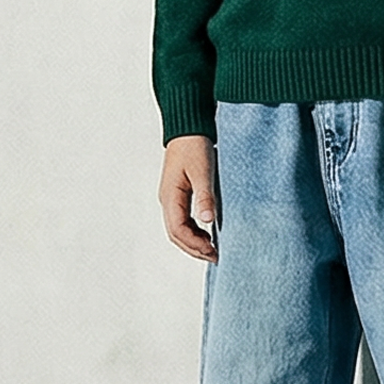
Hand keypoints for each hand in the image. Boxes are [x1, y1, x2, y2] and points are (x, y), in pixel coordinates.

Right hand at [158, 134, 217, 262]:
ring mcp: (172, 197)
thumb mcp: (202, 170)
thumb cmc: (194, 145)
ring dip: (193, 241)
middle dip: (194, 248)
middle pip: (176, 234)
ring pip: (179, 228)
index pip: (178, 231)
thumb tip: (207, 220)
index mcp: (170, 196)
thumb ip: (204, 195)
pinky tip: (208, 231)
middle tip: (215, 257)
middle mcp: (168, 200)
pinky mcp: (179, 192)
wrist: (188, 127)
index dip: (194, 245)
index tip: (213, 252)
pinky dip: (194, 229)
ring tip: (212, 249)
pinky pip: (183, 218)